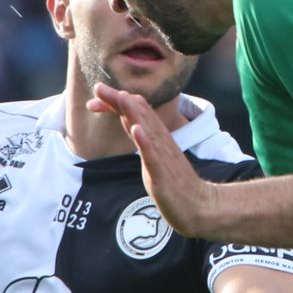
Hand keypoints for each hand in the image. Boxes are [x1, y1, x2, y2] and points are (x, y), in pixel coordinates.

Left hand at [87, 82, 219, 235]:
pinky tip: (136, 129)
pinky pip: (153, 154)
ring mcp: (163, 155)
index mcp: (156, 137)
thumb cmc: (175, 183)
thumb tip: (129, 120)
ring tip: (119, 96)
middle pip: (138, 113)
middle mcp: (160, 141)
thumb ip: (142, 139)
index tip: (94, 100)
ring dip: (132, 112)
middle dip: (117, 100)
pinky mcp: (163, 172)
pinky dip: (144, 140)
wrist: (199, 205)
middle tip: (98, 87)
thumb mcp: (153, 157)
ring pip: (147, 128)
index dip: (114, 104)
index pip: (134, 113)